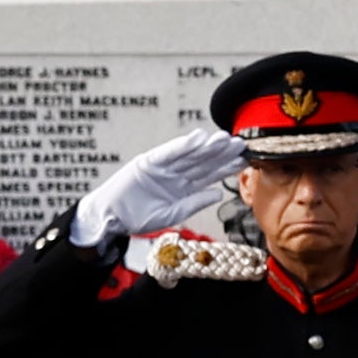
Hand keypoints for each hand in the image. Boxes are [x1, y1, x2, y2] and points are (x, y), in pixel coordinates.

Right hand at [73, 126, 246, 244]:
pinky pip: (167, 153)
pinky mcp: (147, 163)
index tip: (245, 159)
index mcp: (183, 186)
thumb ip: (195, 202)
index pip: (210, 174)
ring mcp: (162, 167)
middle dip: (222, 153)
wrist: (111, 219)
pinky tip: (198, 139)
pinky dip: (182, 146)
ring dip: (207, 146)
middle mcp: (175, 174)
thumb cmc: (139, 217)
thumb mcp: (173, 214)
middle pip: (203, 161)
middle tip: (241, 144)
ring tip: (225, 138)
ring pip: (189, 155)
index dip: (227, 167)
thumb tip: (219, 194)